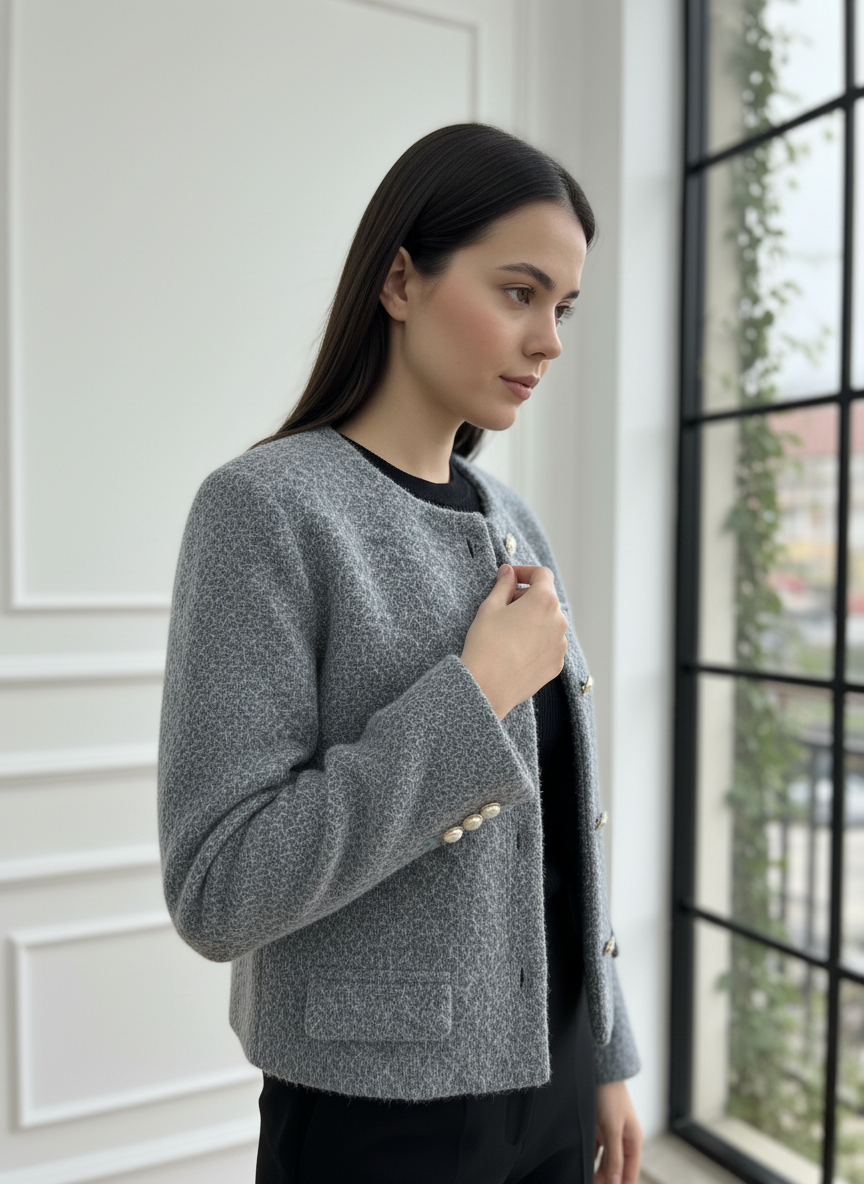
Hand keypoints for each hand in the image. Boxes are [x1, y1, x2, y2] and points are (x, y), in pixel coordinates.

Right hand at [459, 563, 567, 720]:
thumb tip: (508, 572)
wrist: (487, 686)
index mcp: (544, 601)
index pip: (542, 574)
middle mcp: (559, 621)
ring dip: (534, 620)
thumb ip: (503, 585)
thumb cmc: (486, 644)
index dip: (525, 572)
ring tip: (509, 631)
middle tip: (505, 605)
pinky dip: (537, 641)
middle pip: (547, 599)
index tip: (511, 577)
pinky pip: (549, 644)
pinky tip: (516, 649)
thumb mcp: (490, 607)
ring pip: (549, 623)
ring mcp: (560, 644)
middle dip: (528, 597)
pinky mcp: (556, 663)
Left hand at [594, 1080, 641, 1183]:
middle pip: (616, 1170)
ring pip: (605, 1163)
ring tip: (586, 1181)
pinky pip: (596, 1152)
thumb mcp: (613, 1129)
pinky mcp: (599, 1130)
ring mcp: (611, 1136)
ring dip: (598, 1174)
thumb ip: (614, 1157)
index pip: (630, 1175)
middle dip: (607, 1182)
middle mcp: (623, 1141)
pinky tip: (583, 1170)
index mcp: (633, 1142)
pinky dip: (591, 1161)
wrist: (600, 1072)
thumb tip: (616, 1183)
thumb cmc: (610, 1096)